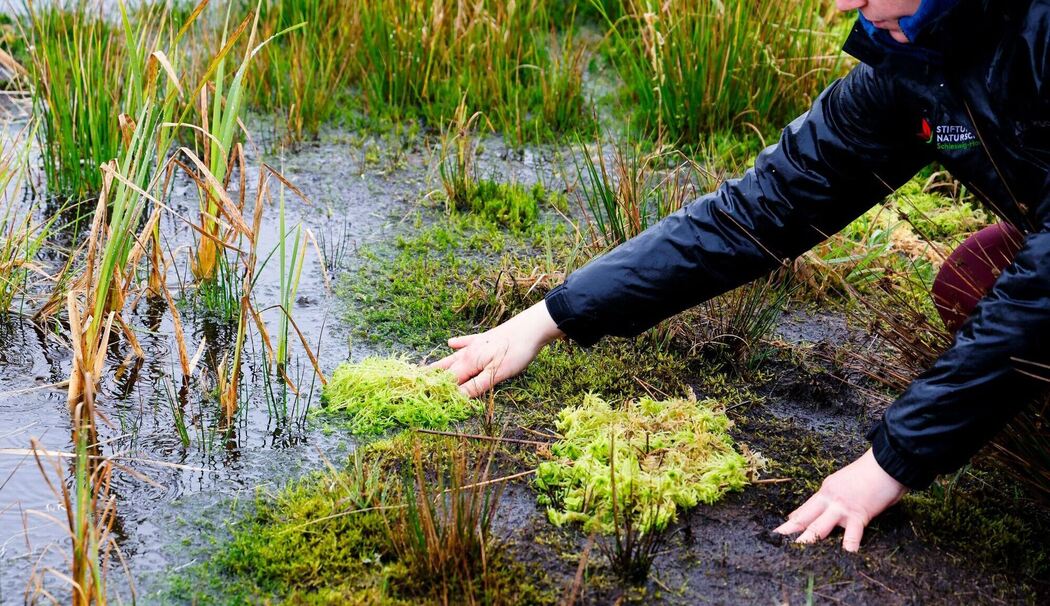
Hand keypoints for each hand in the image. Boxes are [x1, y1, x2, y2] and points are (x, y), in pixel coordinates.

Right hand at [430, 301, 564, 396]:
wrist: (531, 327)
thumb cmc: (515, 351)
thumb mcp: (496, 373)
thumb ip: (476, 386)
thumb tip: (456, 398)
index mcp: (469, 362)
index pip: (448, 381)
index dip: (436, 391)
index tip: (421, 399)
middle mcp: (468, 352)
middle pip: (445, 368)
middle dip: (430, 378)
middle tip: (413, 384)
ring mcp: (476, 344)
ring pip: (452, 357)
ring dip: (439, 364)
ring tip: (423, 368)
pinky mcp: (485, 338)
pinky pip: (466, 342)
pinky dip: (457, 343)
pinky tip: (450, 342)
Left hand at [773, 448, 906, 551]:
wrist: (888, 461)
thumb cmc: (872, 472)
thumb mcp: (846, 482)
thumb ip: (838, 496)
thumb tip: (833, 509)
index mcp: (827, 490)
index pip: (806, 508)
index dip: (794, 519)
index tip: (783, 527)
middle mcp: (829, 498)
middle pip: (805, 517)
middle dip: (789, 530)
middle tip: (775, 539)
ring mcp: (841, 506)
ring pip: (819, 527)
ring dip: (807, 540)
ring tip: (795, 552)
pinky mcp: (858, 514)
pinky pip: (851, 535)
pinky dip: (848, 548)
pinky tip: (843, 558)